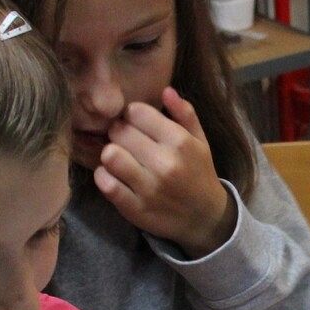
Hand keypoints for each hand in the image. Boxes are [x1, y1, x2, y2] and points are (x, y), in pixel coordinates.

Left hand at [92, 87, 236, 256]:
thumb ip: (185, 114)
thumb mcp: (200, 141)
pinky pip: (105, 182)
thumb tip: (166, 90)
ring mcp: (149, 188)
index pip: (136, 111)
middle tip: (127, 142)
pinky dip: (104, 176)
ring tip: (120, 158)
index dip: (133, 115)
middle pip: (120, 131)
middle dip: (120, 133)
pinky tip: (115, 176)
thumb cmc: (199, 174)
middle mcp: (165, 164)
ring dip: (111, 154)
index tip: (137, 125)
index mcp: (181, 142)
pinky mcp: (135, 208)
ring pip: (110, 155)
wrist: (204, 219)